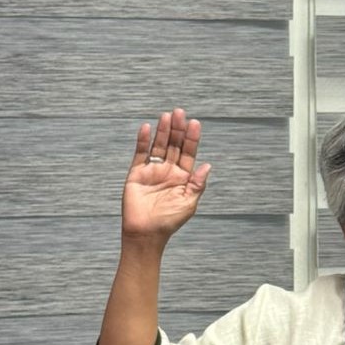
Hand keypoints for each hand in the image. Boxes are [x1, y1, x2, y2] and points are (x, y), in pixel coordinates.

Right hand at [121, 108, 210, 246]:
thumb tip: (207, 165)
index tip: (195, 123)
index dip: (192, 139)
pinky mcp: (137, 173)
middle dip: (178, 130)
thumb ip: (198, 184)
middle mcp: (169, 171)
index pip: (189, 153)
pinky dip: (143, 141)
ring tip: (167, 116)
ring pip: (159, 146)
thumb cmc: (169, 221)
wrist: (146, 232)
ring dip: (163, 131)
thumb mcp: (189, 203)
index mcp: (183, 178)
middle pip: (174, 145)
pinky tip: (147, 128)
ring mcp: (153, 171)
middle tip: (180, 112)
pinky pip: (140, 154)